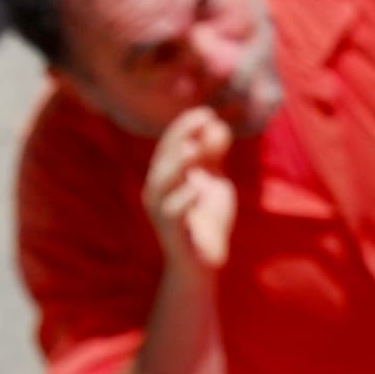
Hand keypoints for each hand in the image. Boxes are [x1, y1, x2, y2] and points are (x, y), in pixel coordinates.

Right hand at [143, 109, 235, 273]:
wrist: (205, 262)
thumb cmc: (207, 219)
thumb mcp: (214, 180)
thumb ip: (214, 155)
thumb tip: (217, 124)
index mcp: (166, 174)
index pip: (170, 143)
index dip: (185, 125)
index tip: (207, 111)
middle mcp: (158, 189)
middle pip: (163, 156)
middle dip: (181, 135)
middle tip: (202, 119)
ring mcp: (161, 210)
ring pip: (161, 183)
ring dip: (177, 164)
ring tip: (193, 149)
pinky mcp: (171, 232)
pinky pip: (171, 213)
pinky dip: (183, 198)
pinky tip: (198, 187)